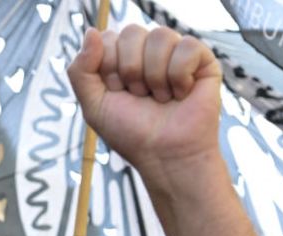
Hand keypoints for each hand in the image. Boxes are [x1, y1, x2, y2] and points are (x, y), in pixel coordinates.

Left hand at [68, 27, 221, 186]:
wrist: (165, 157)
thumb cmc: (131, 134)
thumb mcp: (94, 106)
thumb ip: (80, 70)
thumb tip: (91, 31)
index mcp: (121, 57)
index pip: (108, 38)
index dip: (109, 67)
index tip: (118, 92)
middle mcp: (148, 51)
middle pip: (132, 32)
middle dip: (132, 71)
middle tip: (141, 96)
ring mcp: (175, 53)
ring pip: (159, 36)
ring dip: (155, 77)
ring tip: (162, 98)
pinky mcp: (202, 60)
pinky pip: (187, 46)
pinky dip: (180, 76)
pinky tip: (182, 94)